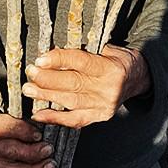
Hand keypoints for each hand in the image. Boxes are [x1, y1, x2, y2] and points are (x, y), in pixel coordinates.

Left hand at [22, 45, 150, 128]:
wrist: (138, 78)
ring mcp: (104, 106)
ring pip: (70, 102)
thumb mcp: (107, 47)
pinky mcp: (99, 117)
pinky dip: (55, 118)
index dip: (59, 60)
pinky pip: (75, 120)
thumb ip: (85, 51)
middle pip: (73, 83)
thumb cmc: (118, 58)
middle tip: (30, 73)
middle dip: (48, 79)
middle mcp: (108, 88)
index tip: (40, 59)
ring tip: (29, 90)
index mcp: (110, 67)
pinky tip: (39, 115)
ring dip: (46, 96)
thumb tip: (53, 52)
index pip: (81, 62)